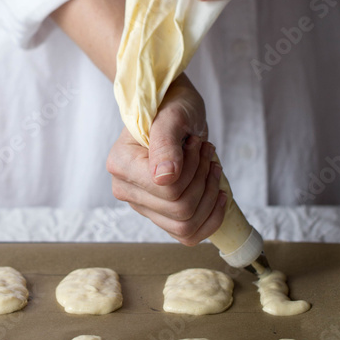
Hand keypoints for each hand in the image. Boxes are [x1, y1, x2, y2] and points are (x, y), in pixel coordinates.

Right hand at [106, 76, 226, 245]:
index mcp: (121, 165)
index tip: (196, 143)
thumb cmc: (170, 105)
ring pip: (185, 226)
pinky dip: (209, 218)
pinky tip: (218, 194)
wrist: (171, 107)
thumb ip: (165, 144)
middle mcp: (126, 189)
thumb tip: (163, 179)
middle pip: (180, 211)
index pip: (167, 190)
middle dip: (203, 180)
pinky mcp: (158, 213)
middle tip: (205, 152)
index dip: (192, 170)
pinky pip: (186, 234)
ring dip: (209, 197)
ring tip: (211, 167)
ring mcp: (142, 204)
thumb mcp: (172, 116)